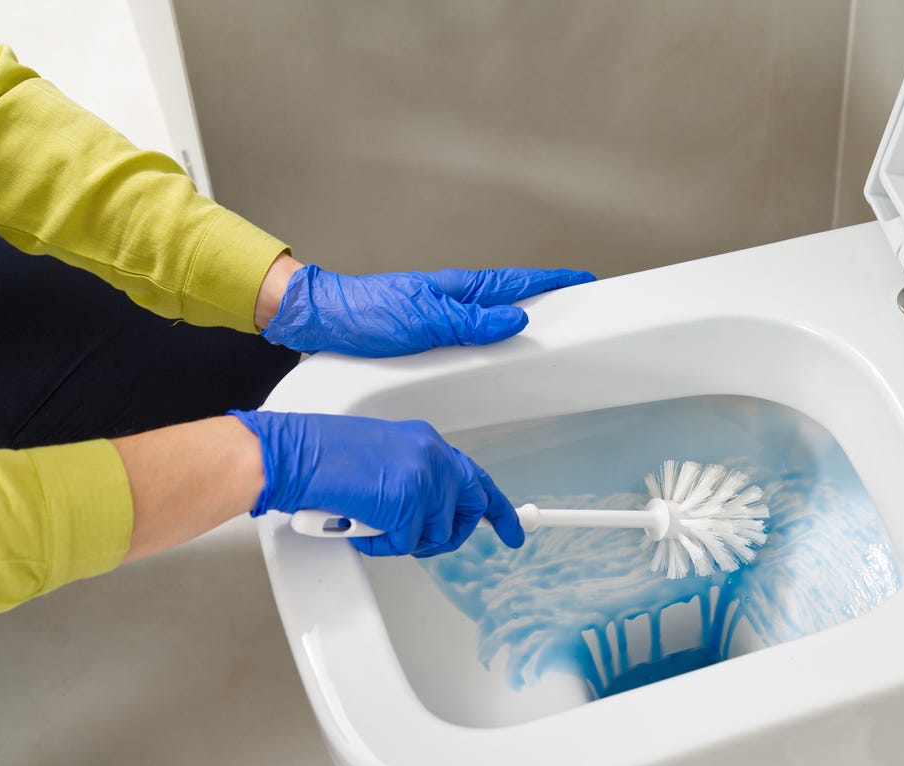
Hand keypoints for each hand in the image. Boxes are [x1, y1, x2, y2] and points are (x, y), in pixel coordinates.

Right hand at [229, 409, 522, 556]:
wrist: (294, 455)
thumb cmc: (322, 459)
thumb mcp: (383, 460)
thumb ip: (412, 478)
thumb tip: (430, 512)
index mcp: (426, 442)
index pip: (475, 478)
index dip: (496, 507)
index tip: (514, 528)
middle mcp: (433, 456)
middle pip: (471, 509)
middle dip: (449, 534)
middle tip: (418, 539)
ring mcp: (425, 478)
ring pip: (437, 534)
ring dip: (402, 539)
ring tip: (369, 519)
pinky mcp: (410, 502)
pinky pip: (406, 544)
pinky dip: (380, 544)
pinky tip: (358, 523)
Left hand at [259, 263, 594, 356]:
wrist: (321, 320)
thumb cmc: (365, 314)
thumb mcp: (426, 321)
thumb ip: (473, 322)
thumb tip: (517, 319)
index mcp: (458, 289)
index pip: (517, 282)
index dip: (552, 282)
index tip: (582, 280)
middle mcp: (453, 299)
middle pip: (511, 297)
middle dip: (546, 299)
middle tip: (575, 305)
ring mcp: (441, 314)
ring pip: (491, 316)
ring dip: (520, 318)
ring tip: (546, 328)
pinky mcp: (427, 332)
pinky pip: (472, 333)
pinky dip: (491, 336)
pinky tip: (493, 348)